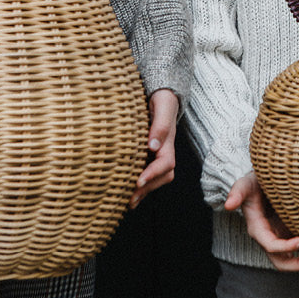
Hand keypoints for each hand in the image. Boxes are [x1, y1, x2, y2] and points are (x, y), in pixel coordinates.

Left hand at [130, 89, 178, 207]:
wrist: (163, 95)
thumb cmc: (162, 100)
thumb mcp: (162, 106)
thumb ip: (160, 125)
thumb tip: (153, 145)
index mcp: (168, 143)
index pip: (165, 164)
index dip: (153, 174)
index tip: (138, 182)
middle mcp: (165, 151)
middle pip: (164, 176)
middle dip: (149, 189)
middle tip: (131, 199)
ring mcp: (159, 154)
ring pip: (158, 178)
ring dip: (146, 190)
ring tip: (129, 202)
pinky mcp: (151, 154)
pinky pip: (150, 173)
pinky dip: (142, 185)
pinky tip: (129, 191)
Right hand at [224, 172, 298, 270]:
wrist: (258, 181)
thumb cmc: (252, 183)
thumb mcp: (244, 184)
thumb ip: (237, 193)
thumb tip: (228, 205)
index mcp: (257, 228)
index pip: (271, 245)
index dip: (286, 247)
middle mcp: (267, 237)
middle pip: (279, 261)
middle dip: (296, 264)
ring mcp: (277, 237)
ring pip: (288, 259)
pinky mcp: (285, 233)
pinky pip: (295, 250)